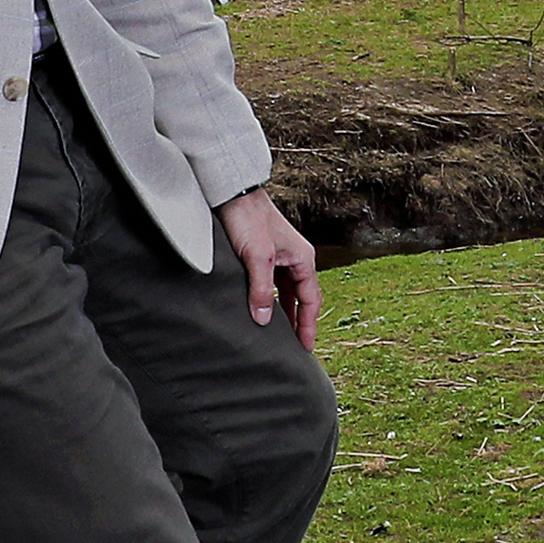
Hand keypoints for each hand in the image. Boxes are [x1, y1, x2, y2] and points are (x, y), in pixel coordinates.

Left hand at [223, 186, 322, 345]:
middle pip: (301, 299)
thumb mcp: (257, 257)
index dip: (308, 326)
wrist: (232, 193)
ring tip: (279, 336)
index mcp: (303, 259)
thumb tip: (265, 320)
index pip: (311, 301)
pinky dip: (271, 299)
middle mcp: (295, 259)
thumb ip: (262, 289)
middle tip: (294, 348)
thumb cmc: (249, 218)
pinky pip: (273, 284)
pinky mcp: (264, 255)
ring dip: (284, 312)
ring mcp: (280, 257)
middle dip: (299, 323)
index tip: (305, 349)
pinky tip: (261, 310)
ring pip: (287, 292)